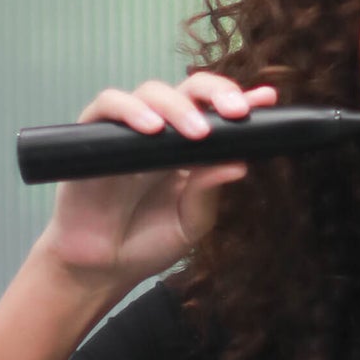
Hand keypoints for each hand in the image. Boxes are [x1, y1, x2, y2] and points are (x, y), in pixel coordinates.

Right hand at [40, 74, 277, 287]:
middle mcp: (161, 133)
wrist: (100, 269)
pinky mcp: (93, 137)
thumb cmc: (145, 243)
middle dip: (217, 92)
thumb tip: (239, 164)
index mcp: (189, 150)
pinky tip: (150, 129)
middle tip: (236, 112)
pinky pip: (107, 106)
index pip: (215, 113)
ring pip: (151, 92)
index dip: (239, 100)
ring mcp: (127, 132)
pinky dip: (130, 110)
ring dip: (178, 106)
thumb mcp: (189, 224)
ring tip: (197, 133)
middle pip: (188, 90)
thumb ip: (208, 192)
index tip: (267, 100)